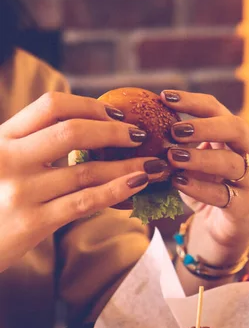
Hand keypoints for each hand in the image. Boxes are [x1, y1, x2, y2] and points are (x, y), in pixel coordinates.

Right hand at [0, 92, 168, 272]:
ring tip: (154, 164)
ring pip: (86, 170)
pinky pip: (84, 201)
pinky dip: (116, 190)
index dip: (90, 105)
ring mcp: (21, 191)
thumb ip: (30, 144)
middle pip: (73, 131)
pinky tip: (138, 183)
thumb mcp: (0, 161)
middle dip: (114, 131)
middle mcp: (9, 158)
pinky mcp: (32, 222)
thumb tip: (90, 129)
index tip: (117, 114)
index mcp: (2, 137)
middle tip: (141, 135)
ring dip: (128, 164)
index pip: (51, 106)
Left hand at [161, 90, 248, 290]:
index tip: (164, 97)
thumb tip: (136, 122)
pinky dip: (200, 188)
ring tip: (172, 157)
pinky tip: (179, 182)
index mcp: (235, 135)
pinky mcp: (243, 208)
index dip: (192, 101)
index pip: (217, 109)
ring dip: (200, 158)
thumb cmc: (204, 184)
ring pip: (232, 163)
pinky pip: (224, 195)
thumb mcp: (191, 159)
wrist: (222, 226)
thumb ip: (176, 142)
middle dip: (205, 126)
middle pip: (237, 128)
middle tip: (175, 129)